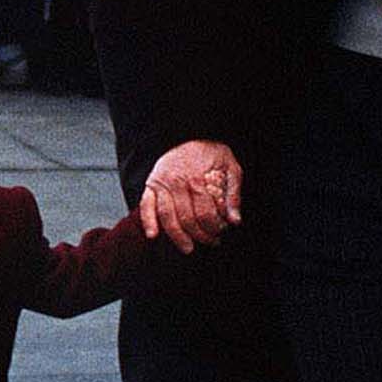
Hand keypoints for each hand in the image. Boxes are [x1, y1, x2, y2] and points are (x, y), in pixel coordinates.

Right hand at [140, 139, 242, 253]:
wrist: (187, 134)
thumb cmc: (211, 152)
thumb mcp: (230, 167)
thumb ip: (233, 194)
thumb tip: (235, 220)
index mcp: (197, 179)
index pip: (205, 213)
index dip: (214, 228)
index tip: (220, 233)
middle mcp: (176, 183)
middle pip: (187, 219)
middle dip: (200, 235)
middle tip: (210, 242)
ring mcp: (161, 184)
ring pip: (167, 217)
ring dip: (177, 236)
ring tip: (188, 248)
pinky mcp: (151, 185)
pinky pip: (146, 206)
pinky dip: (148, 222)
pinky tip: (153, 236)